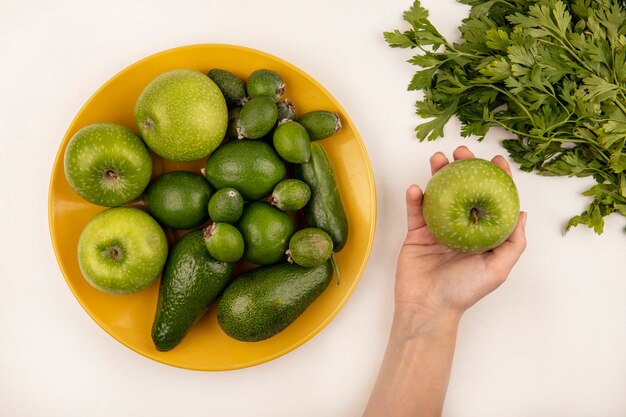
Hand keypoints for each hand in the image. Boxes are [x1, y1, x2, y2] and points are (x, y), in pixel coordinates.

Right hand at [395, 146, 526, 324]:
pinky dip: (415, 198)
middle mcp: (461, 228)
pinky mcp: (416, 233)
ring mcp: (438, 229)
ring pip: (439, 194)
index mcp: (481, 235)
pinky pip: (415, 211)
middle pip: (464, 191)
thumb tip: (522, 214)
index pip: (492, 201)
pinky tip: (417, 188)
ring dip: (438, 175)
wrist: (427, 307)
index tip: (496, 161)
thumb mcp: (497, 269)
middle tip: (462, 151)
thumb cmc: (463, 292)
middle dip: (464, 168)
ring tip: (437, 159)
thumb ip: (512, 243)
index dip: (496, 179)